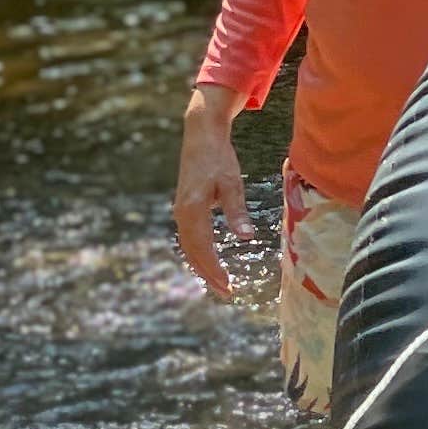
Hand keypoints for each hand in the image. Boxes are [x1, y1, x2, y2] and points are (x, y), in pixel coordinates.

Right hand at [175, 86, 255, 298]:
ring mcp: (181, 210)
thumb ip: (237, 210)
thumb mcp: (232, 183)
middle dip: (208, 274)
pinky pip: (189, 237)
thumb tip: (246, 237)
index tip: (228, 286)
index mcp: (193, 209)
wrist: (201, 135)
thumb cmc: (219, 157)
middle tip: (225, 293)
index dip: (214, 270)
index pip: (203, 248)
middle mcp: (182, 213)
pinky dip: (198, 253)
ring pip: (189, 246)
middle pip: (192, 252)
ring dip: (202, 266)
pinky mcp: (185, 206)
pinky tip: (209, 261)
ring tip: (218, 283)